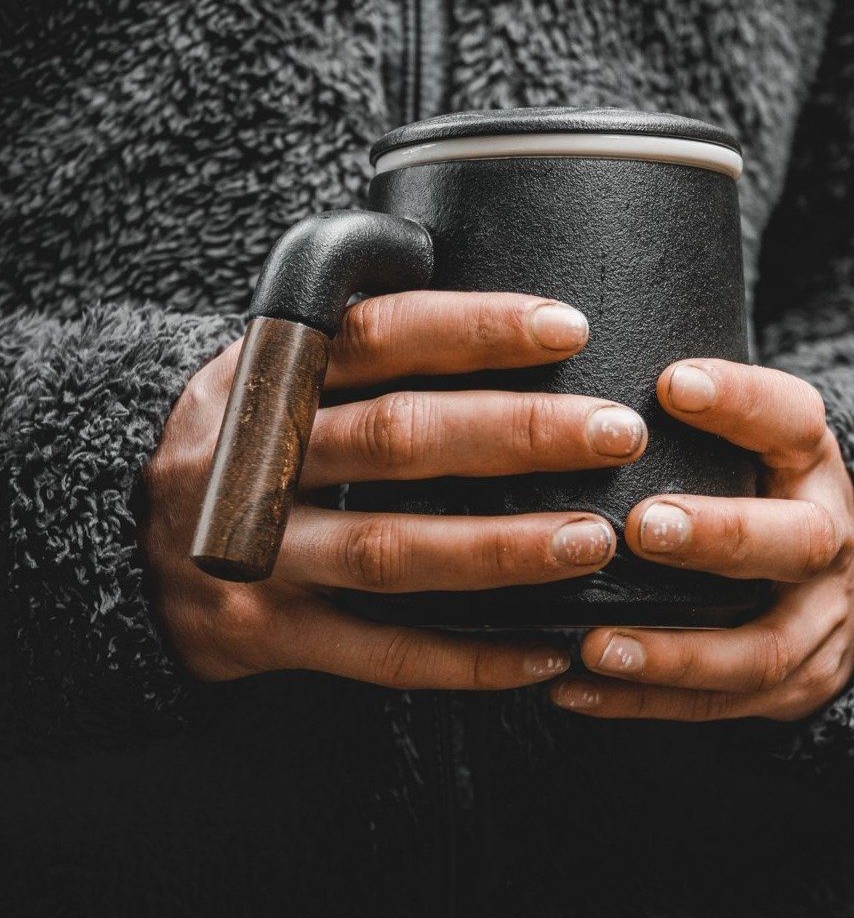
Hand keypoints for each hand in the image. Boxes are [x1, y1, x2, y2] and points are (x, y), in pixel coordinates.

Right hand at [141, 292, 646, 690]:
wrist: (120, 538)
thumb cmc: (242, 439)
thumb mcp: (271, 370)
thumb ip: (359, 343)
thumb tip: (495, 312)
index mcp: (272, 378)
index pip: (381, 335)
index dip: (473, 328)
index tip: (566, 328)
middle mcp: (260, 460)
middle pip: (400, 440)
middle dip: (518, 434)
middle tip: (615, 432)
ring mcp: (259, 555)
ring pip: (393, 551)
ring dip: (501, 548)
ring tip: (592, 539)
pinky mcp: (270, 635)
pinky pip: (380, 656)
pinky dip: (466, 658)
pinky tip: (544, 654)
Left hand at [550, 359, 853, 721]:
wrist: (833, 583)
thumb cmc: (756, 493)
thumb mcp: (749, 446)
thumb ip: (686, 428)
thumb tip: (569, 396)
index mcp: (810, 464)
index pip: (793, 419)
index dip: (741, 401)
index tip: (671, 384)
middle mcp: (829, 540)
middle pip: (796, 541)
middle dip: (720, 536)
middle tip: (642, 529)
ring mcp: (819, 622)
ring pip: (760, 648)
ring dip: (673, 652)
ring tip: (595, 646)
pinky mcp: (796, 685)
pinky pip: (720, 705)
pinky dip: (643, 702)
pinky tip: (573, 690)